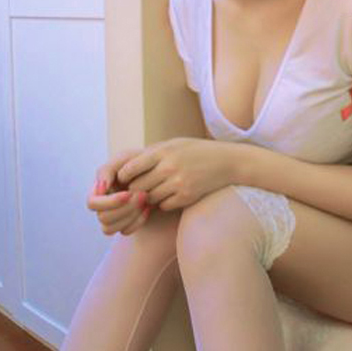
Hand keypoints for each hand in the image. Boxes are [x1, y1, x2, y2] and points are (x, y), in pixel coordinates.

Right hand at [87, 148, 152, 235]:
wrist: (158, 169)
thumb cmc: (138, 161)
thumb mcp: (123, 159)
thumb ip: (107, 170)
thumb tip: (100, 190)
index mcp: (98, 190)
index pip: (93, 203)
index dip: (109, 202)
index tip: (128, 193)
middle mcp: (102, 205)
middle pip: (103, 218)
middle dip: (124, 209)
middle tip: (143, 195)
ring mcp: (112, 216)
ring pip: (110, 229)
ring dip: (130, 216)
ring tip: (146, 200)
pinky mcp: (124, 223)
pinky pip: (125, 231)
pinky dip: (137, 221)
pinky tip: (148, 208)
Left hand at [115, 137, 234, 212]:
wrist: (227, 161)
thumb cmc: (197, 151)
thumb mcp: (174, 144)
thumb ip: (152, 154)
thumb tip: (124, 167)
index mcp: (163, 151)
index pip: (130, 168)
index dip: (124, 175)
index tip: (127, 177)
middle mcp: (169, 167)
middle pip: (137, 187)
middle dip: (136, 189)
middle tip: (140, 188)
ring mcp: (179, 183)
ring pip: (150, 199)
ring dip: (150, 197)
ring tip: (158, 189)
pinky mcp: (187, 197)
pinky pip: (164, 206)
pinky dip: (164, 203)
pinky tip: (172, 195)